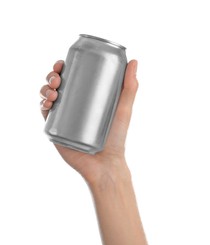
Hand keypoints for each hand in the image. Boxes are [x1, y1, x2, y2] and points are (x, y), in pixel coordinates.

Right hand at [40, 60, 137, 187]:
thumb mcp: (124, 110)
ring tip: (53, 92)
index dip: (62, 68)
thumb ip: (130, 87)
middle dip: (51, 77)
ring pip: (48, 98)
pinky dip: (42, 106)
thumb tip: (134, 60)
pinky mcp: (57, 131)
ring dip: (44, 89)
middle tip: (56, 79)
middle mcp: (73, 106)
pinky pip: (45, 116)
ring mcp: (64, 118)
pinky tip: (46, 103)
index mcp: (86, 98)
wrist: (105, 164)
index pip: (71, 78)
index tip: (62, 63)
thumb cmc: (117, 138)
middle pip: (57, 86)